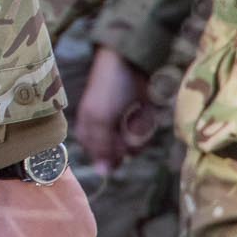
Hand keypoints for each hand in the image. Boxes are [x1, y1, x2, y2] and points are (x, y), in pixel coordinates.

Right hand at [75, 46, 152, 175]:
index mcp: (88, 132)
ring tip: (135, 110)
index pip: (102, 158)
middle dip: (128, 139)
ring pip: (136, 146)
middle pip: (121, 154)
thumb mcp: (99, 118)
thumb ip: (102, 147)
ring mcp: (123, 127)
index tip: (114, 136)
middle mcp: (105, 133)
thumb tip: (102, 174)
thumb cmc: (109, 88)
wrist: (130, 63)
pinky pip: (146, 134)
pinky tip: (143, 109)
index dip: (112, 151)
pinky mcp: (139, 121)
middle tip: (125, 118)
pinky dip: (147, 122)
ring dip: (139, 129)